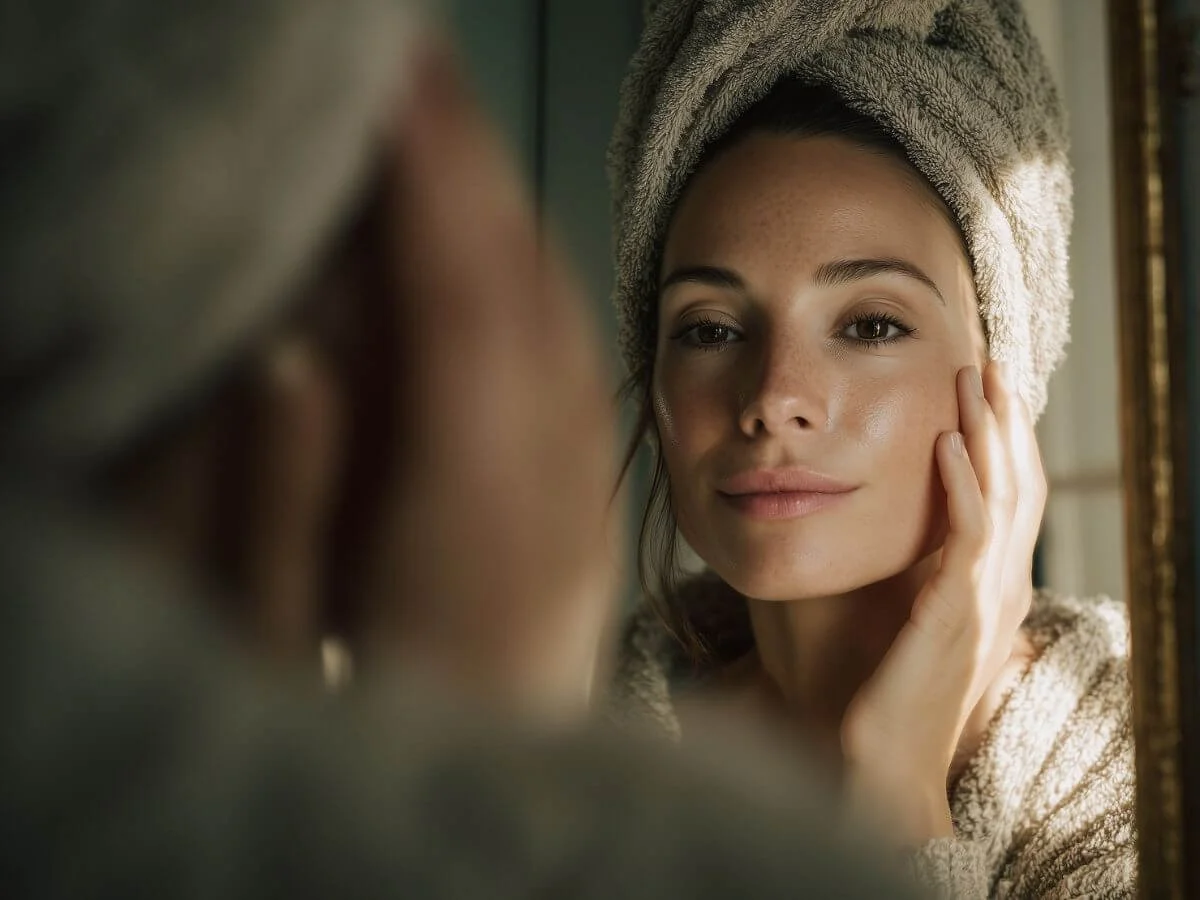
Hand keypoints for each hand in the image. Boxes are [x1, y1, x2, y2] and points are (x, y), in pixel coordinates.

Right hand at [329, 41, 619, 716]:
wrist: (485, 829)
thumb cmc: (360, 759)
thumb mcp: (263, 649)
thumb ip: (271, 501)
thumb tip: (296, 354)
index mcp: (470, 529)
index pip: (462, 301)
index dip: (433, 169)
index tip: (396, 66)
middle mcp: (550, 500)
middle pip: (522, 289)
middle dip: (463, 162)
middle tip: (402, 70)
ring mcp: (581, 504)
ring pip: (551, 317)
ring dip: (493, 210)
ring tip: (429, 132)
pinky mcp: (584, 510)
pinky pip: (563, 364)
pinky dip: (518, 281)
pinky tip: (480, 246)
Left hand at [840, 362, 1045, 842]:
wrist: (882, 762)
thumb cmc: (886, 692)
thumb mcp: (913, 620)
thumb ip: (921, 573)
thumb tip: (902, 528)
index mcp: (991, 586)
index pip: (1012, 496)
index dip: (1005, 441)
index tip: (986, 389)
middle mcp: (1000, 587)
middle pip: (1018, 484)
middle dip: (1004, 421)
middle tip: (989, 365)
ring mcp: (984, 600)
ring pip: (1003, 498)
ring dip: (988, 433)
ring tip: (972, 381)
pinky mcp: (956, 614)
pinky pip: (968, 536)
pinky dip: (964, 484)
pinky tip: (949, 442)